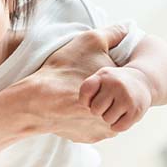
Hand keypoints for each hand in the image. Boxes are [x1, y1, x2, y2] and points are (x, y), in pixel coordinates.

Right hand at [31, 25, 126, 142]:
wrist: (37, 101)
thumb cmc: (63, 70)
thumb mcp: (90, 41)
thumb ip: (113, 33)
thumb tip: (129, 28)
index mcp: (121, 92)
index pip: (123, 83)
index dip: (108, 75)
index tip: (93, 70)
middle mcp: (117, 113)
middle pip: (116, 100)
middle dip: (105, 93)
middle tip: (83, 82)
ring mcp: (103, 130)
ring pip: (104, 116)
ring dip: (95, 108)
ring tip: (75, 95)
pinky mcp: (87, 138)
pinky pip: (89, 127)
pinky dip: (81, 119)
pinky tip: (69, 108)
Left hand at [79, 66, 151, 131]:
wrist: (142, 81)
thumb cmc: (113, 83)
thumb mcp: (101, 78)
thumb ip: (88, 89)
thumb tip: (84, 107)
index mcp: (104, 76)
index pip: (86, 90)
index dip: (85, 99)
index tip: (90, 100)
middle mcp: (116, 85)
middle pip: (96, 109)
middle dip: (98, 110)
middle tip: (106, 105)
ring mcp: (127, 98)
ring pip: (107, 119)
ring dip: (109, 118)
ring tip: (115, 109)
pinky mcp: (137, 110)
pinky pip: (119, 127)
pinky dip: (117, 126)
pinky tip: (121, 116)